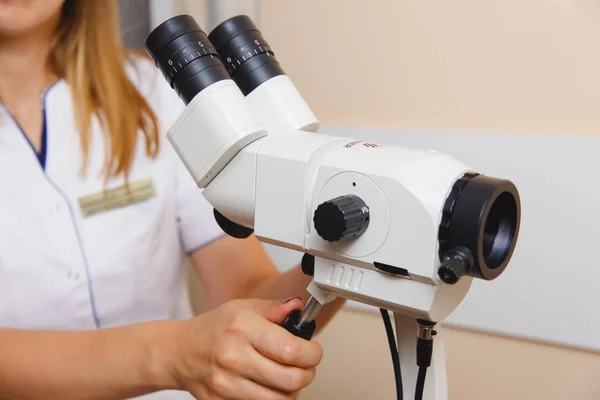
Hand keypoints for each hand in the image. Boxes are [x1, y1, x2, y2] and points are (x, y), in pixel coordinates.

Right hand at [166, 298, 321, 398]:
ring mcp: (226, 384)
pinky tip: (270, 385)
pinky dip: (272, 399)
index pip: (292, 350)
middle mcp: (233, 357)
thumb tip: (299, 308)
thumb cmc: (214, 328)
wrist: (181, 351)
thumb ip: (275, 309)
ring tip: (288, 376)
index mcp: (242, 328)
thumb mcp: (244, 308)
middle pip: (291, 380)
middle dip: (307, 373)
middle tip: (306, 366)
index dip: (313, 354)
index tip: (314, 351)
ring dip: (292, 390)